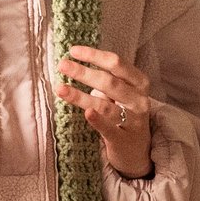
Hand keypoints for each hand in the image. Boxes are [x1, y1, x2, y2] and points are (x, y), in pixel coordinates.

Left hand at [56, 43, 152, 177]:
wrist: (138, 149)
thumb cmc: (124, 114)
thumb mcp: (121, 93)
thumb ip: (105, 78)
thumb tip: (74, 63)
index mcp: (139, 82)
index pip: (117, 63)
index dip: (95, 55)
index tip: (73, 51)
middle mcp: (139, 99)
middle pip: (110, 82)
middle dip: (84, 73)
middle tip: (62, 65)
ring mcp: (133, 120)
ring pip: (105, 105)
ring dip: (81, 96)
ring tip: (60, 88)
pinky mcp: (123, 140)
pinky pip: (109, 129)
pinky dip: (98, 120)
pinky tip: (86, 113)